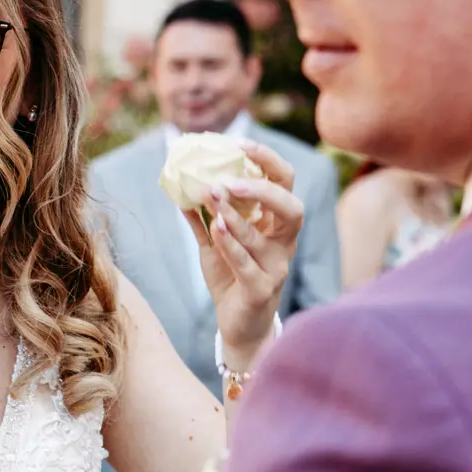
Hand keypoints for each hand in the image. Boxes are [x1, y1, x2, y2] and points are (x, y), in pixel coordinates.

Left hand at [182, 141, 303, 364]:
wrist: (237, 327)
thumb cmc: (230, 281)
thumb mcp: (214, 244)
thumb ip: (201, 218)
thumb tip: (180, 187)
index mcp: (277, 225)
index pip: (285, 184)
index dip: (267, 161)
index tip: (239, 144)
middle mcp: (284, 244)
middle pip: (291, 206)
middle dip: (264, 187)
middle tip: (231, 176)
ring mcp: (277, 267)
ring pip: (263, 236)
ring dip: (235, 214)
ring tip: (212, 194)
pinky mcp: (262, 289)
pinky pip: (247, 263)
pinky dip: (231, 243)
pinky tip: (215, 226)